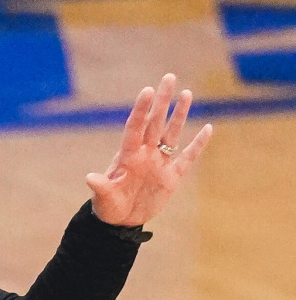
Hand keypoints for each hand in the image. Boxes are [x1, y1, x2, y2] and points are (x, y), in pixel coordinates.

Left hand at [86, 73, 212, 226]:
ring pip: (171, 134)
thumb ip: (101, 186)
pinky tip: (208, 128)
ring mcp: (159, 163)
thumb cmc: (108, 208)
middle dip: (162, 101)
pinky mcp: (171, 177)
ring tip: (186, 92)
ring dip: (179, 115)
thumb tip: (90, 178)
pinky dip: (198, 145)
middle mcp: (145, 154)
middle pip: (155, 123)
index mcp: (128, 157)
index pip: (136, 128)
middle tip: (169, 77)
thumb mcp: (103, 198)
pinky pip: (187, 158)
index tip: (147, 90)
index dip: (142, 110)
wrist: (121, 222)